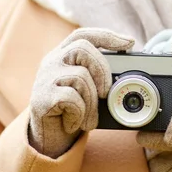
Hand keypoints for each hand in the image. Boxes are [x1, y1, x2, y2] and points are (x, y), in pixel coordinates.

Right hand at [29, 28, 134, 157]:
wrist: (48, 137)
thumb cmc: (72, 110)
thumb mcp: (86, 88)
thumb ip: (97, 76)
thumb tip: (127, 75)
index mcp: (63, 55)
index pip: (83, 35)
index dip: (106, 36)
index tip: (130, 42)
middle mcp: (52, 61)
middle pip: (82, 49)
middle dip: (102, 71)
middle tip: (106, 93)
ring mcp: (45, 78)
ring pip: (80, 76)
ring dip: (92, 102)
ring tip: (89, 117)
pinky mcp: (41, 98)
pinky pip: (72, 99)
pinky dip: (80, 114)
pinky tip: (74, 122)